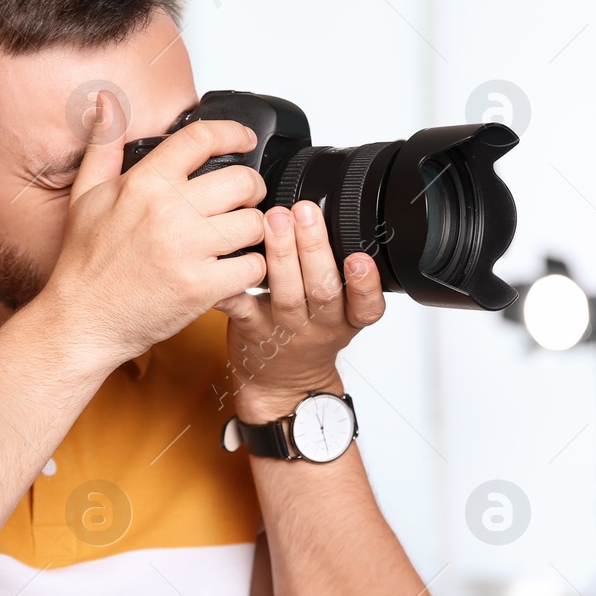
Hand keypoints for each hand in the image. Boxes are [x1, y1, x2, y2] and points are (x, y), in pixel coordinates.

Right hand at [40, 91, 268, 368]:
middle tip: (245, 200)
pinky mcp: (201, 287)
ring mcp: (186, 250)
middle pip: (242, 180)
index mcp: (144, 183)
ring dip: (254, 231)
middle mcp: (168, 211)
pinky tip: (234, 269)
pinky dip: (251, 269)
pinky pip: (252, 266)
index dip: (233, 133)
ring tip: (239, 238)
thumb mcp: (86, 195)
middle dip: (252, 189)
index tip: (245, 140)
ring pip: (255, 224)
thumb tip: (106, 103)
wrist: (81, 321)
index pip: (202, 139)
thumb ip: (103, 146)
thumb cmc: (85, 264)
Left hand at [217, 200, 386, 421]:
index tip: (359, 259)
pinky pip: (242, 307)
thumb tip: (323, 211)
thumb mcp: (339, 312)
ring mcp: (285, 329)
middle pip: (322, 288)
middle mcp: (319, 325)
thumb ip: (337, 272)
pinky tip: (228, 262)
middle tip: (305, 212)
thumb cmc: (307, 336)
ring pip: (286, 293)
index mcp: (347, 318)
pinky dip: (233, 286)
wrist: (280, 384)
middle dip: (315, 247)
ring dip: (280, 253)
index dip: (366, 284)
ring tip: (274, 219)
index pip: (367, 306)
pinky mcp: (252, 330)